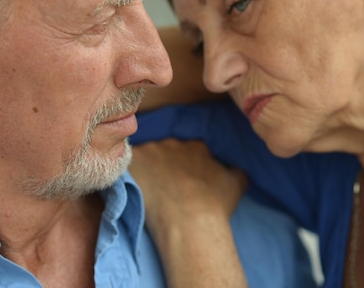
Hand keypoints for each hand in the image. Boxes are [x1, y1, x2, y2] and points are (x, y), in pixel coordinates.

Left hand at [130, 138, 246, 238]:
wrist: (191, 220)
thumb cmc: (215, 205)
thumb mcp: (237, 183)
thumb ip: (235, 169)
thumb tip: (233, 168)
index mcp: (197, 145)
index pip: (188, 150)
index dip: (184, 165)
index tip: (182, 180)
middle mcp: (174, 142)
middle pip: (165, 150)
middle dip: (164, 164)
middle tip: (164, 185)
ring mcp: (152, 150)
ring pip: (146, 156)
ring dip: (146, 168)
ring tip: (147, 189)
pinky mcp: (134, 162)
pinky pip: (127, 164)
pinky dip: (128, 173)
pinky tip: (132, 187)